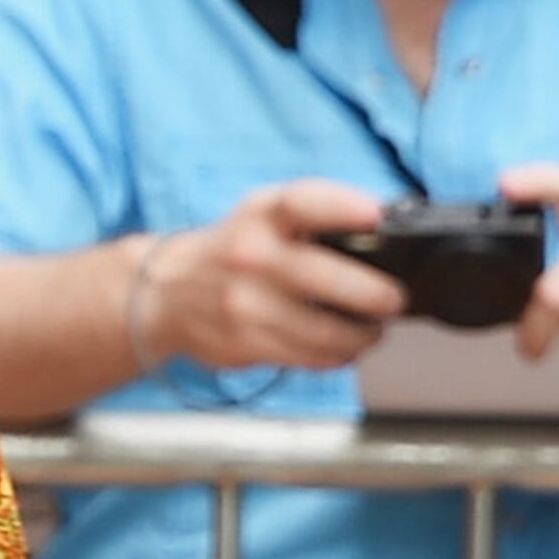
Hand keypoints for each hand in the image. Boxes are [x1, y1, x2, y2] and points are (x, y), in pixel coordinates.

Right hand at [133, 176, 413, 377]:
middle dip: (372, 293)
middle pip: (322, 276)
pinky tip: (344, 349)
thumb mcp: (263, 212)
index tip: (374, 215)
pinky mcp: (244, 342)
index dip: (342, 206)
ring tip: (373, 331)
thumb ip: (317, 215)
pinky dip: (335, 356)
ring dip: (360, 335)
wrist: (165, 292)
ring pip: (321, 330)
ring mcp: (245, 303)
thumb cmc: (232, 248)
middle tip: (392, 299)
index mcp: (262, 214)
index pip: (304, 201)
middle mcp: (251, 256)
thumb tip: (388, 232)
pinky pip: (305, 356)